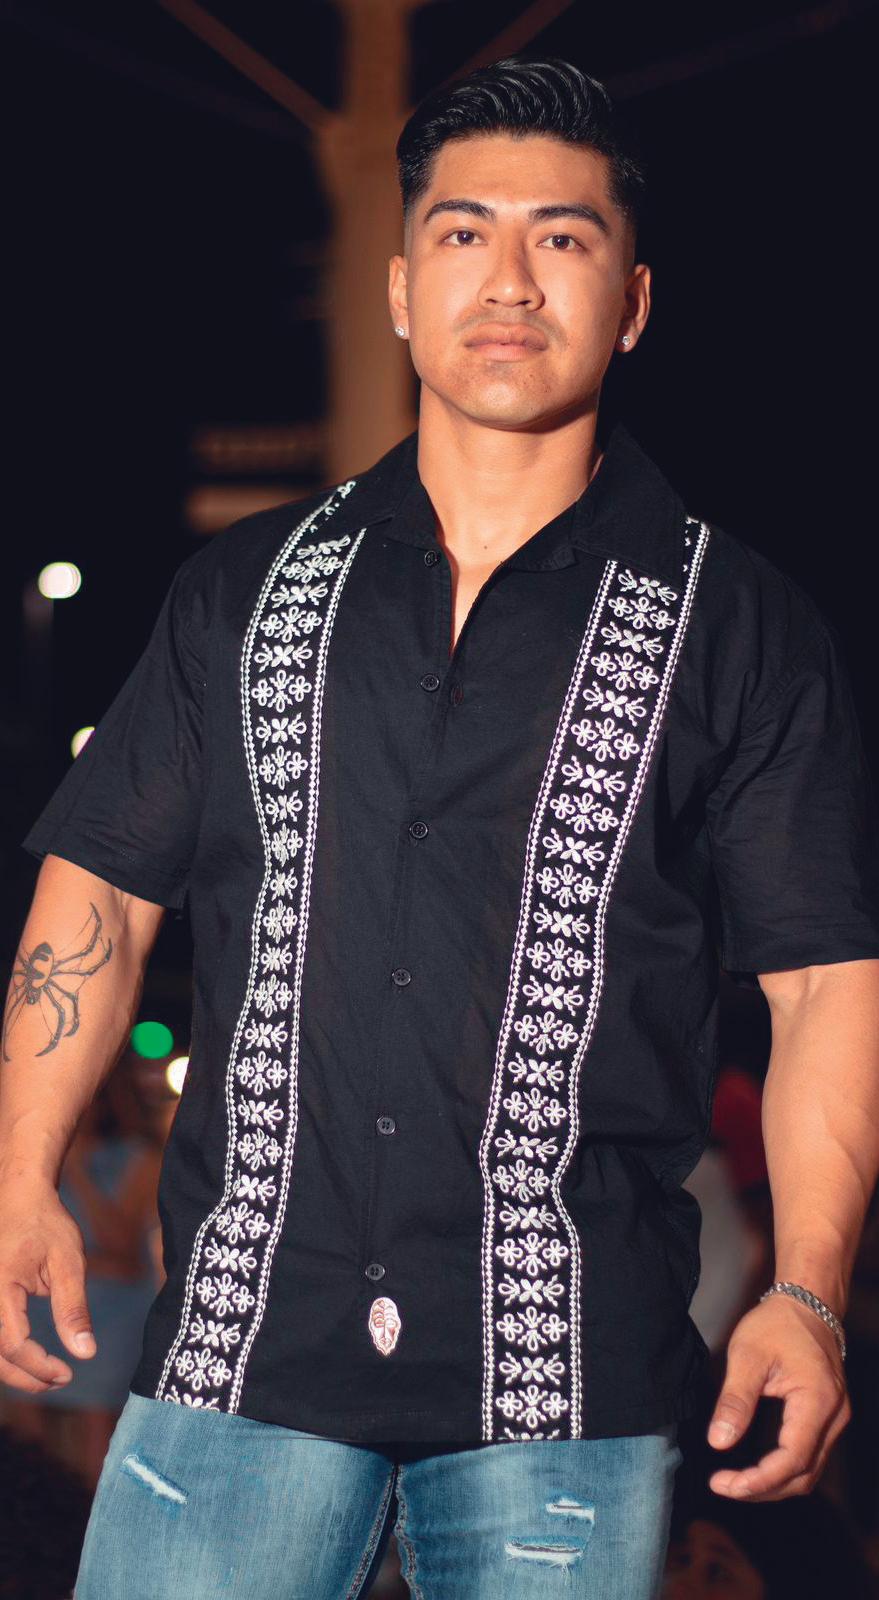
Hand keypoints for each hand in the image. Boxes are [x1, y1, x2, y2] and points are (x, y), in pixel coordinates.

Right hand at [0, 1183, 95, 1391]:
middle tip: (58, 1382)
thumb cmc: (45, 1224)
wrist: (20, 1196)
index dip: (39, 1366)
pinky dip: (6, 1352)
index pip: (13, 1343)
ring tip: (46, 1375)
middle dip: (25, 1376)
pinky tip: (29, 1358)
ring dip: (13, 1369)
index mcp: (0, 1287)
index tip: (68, 1374)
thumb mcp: (68, 1262)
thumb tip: (85, 1353)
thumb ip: (73, 1308)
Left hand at [706, 1294, 849, 1500]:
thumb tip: (718, 1442)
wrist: (806, 1304)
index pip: (792, 1459)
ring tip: (735, 1483)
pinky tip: (756, 1469)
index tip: (724, 1484)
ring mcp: (835, 1420)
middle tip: (723, 1486)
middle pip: (803, 1475)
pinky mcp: (828, 1420)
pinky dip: (783, 1470)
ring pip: (809, 1472)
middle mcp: (835, 1417)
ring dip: (773, 1485)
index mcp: (818, 1401)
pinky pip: (810, 1457)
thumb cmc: (778, 1324)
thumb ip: (734, 1400)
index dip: (758, 1480)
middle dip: (762, 1488)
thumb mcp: (747, 1356)